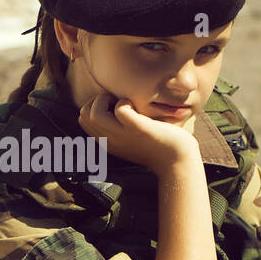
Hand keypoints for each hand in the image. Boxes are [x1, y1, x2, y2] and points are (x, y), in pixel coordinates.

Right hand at [78, 92, 199, 173]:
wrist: (177, 160)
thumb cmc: (157, 145)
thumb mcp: (130, 138)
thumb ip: (117, 127)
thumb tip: (110, 106)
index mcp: (107, 142)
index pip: (83, 119)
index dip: (94, 105)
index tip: (112, 104)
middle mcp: (110, 141)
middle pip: (84, 114)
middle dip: (98, 100)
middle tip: (117, 101)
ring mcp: (123, 136)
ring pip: (94, 114)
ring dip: (107, 99)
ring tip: (124, 102)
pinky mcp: (138, 130)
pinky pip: (120, 109)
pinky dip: (126, 102)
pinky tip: (138, 107)